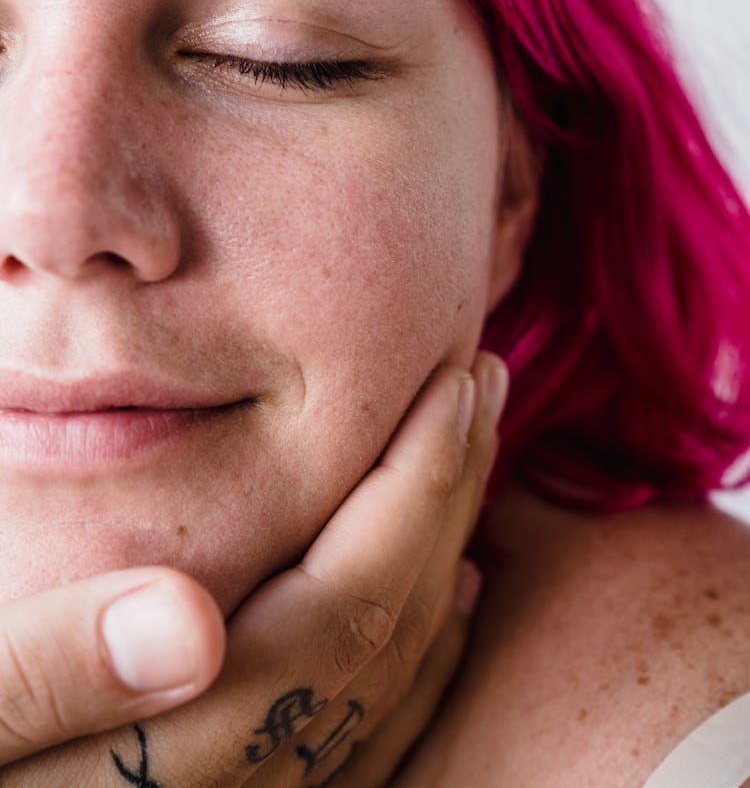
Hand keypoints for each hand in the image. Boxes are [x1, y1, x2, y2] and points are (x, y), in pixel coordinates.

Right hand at [0, 353, 506, 785]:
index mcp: (166, 758)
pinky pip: (370, 733)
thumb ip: (40, 677)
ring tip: (473, 455)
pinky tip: (445, 596)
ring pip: (394, 681)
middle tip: (482, 382)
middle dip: (448, 496)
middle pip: (387, 636)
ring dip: (444, 551)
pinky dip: (422, 653)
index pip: (343, 609)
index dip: (413, 489)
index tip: (453, 382)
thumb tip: (184, 622)